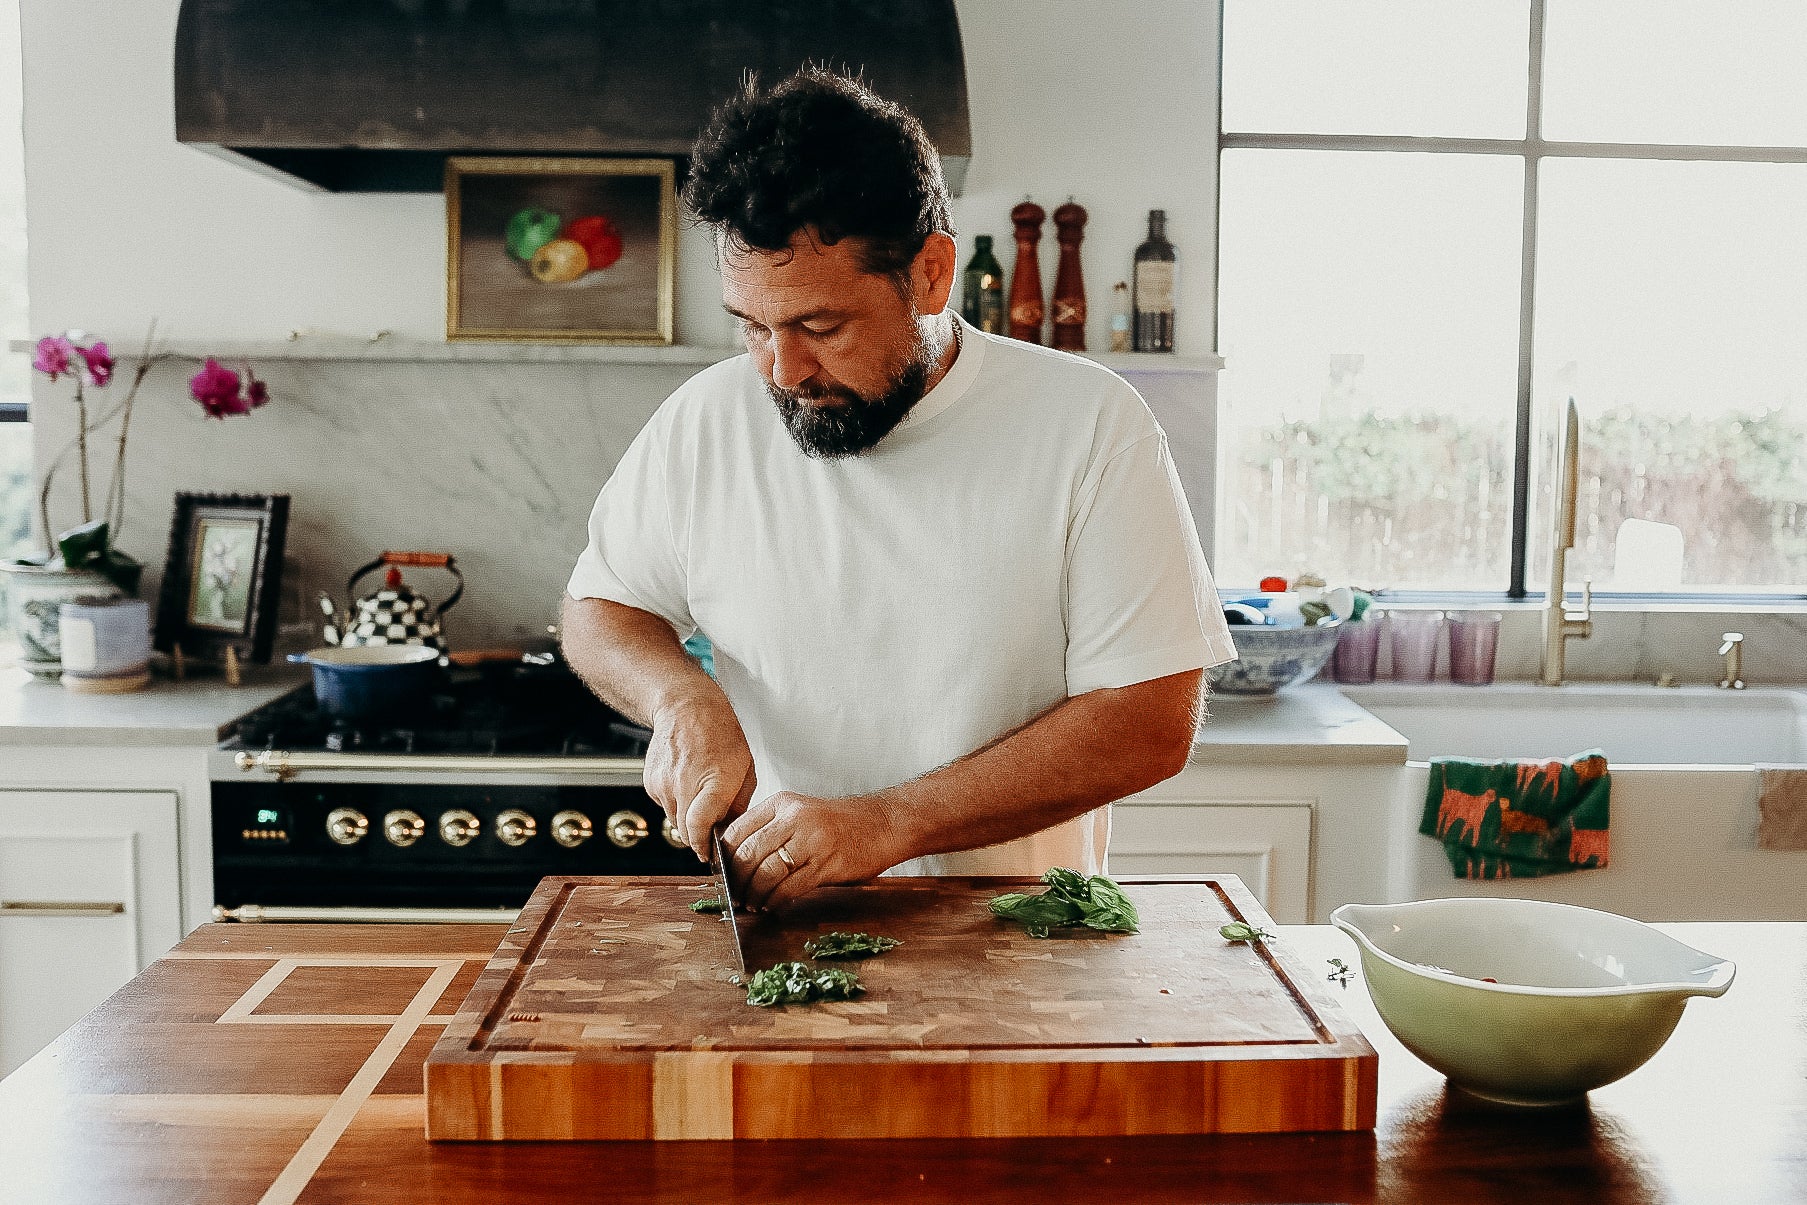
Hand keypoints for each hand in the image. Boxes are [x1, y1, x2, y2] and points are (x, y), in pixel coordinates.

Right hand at [643, 690, 755, 857]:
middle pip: (686, 832)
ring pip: (673, 821)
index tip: (710, 855)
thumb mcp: (745, 768)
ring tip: (699, 796)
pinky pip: (663, 806)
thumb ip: (738, 803)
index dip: (705, 846)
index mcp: (714, 781)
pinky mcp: (650, 782)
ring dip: (687, 819)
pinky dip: (675, 803)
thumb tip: (731, 830)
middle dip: (698, 836)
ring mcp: (663, 784)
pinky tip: (685, 783)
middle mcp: (684, 784)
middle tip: (710, 827)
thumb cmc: (720, 733)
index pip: (701, 827)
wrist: (686, 706)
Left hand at [721, 791, 904, 910]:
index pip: (737, 830)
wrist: (883, 824)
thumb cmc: (840, 823)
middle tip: (734, 895)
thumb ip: (772, 830)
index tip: (722, 874)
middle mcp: (794, 818)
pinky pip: (789, 888)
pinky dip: (775, 901)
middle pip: (748, 854)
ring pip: (766, 873)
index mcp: (782, 803)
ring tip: (752, 903)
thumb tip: (737, 860)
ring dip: (754, 894)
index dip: (724, 857)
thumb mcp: (801, 813)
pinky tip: (772, 906)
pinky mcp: (826, 864)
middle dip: (736, 880)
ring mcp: (811, 841)